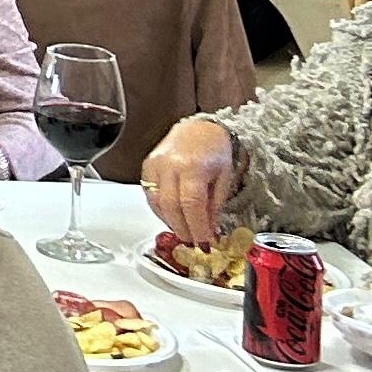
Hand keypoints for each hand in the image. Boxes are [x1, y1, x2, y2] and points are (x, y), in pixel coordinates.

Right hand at [140, 119, 235, 246]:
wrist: (199, 128)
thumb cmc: (215, 150)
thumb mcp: (224, 178)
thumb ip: (215, 205)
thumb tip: (209, 230)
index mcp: (193, 166)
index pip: (192, 204)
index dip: (197, 227)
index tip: (204, 243)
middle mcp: (170, 165)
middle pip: (171, 206)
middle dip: (183, 229)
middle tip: (193, 242)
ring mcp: (155, 165)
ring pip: (157, 203)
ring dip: (170, 222)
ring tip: (184, 232)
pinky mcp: (146, 167)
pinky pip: (150, 195)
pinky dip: (161, 210)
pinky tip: (172, 216)